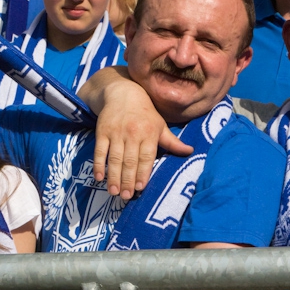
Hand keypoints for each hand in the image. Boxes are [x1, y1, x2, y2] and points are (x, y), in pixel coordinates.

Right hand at [91, 77, 191, 198]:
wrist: (122, 93)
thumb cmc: (145, 113)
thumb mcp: (160, 125)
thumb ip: (172, 142)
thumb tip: (190, 152)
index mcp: (149, 133)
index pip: (146, 156)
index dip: (143, 172)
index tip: (140, 187)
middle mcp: (133, 133)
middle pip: (130, 160)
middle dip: (127, 179)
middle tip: (125, 196)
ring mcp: (116, 132)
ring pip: (115, 158)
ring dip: (113, 176)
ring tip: (114, 192)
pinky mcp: (102, 131)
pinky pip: (100, 150)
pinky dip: (99, 164)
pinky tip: (99, 177)